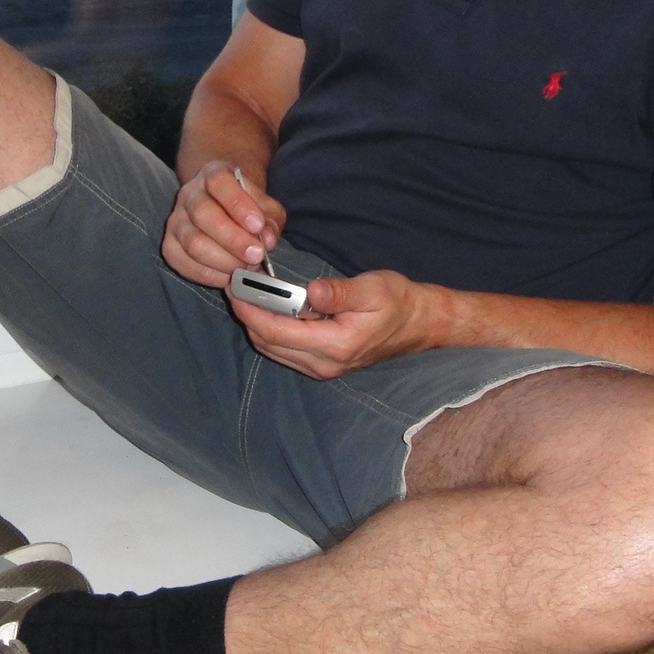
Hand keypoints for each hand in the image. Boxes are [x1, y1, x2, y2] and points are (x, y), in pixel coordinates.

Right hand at [163, 162, 286, 286]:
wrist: (224, 211)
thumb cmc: (247, 209)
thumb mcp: (266, 207)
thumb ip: (270, 221)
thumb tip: (267, 240)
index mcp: (213, 174)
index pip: (219, 182)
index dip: (238, 205)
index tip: (258, 226)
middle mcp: (189, 194)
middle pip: (203, 214)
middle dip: (233, 240)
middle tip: (256, 255)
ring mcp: (176, 220)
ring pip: (193, 242)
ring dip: (223, 261)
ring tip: (245, 267)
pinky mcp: (170, 245)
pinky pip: (183, 264)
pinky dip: (209, 275)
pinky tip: (229, 276)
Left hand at [228, 270, 434, 378]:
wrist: (419, 324)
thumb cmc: (397, 303)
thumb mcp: (373, 289)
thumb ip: (340, 293)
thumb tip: (311, 291)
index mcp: (334, 345)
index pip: (276, 332)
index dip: (251, 310)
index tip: (235, 287)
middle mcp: (324, 364)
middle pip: (268, 343)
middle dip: (247, 315)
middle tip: (235, 285)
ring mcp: (322, 367)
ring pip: (272, 350)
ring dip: (256, 323)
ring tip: (247, 293)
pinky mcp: (322, 364)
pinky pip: (284, 351)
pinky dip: (269, 330)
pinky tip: (268, 308)